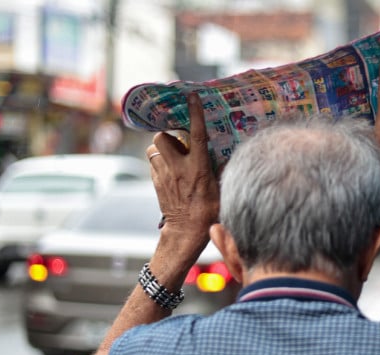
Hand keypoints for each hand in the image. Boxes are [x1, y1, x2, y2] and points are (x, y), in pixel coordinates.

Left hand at [146, 93, 219, 235]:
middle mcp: (178, 168)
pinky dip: (160, 162)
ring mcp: (164, 175)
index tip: (192, 96)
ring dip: (162, 148)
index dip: (195, 113)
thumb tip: (226, 155)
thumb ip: (221, 168)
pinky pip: (153, 163)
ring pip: (154, 149)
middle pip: (162, 137)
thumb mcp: (221, 189)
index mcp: (198, 167)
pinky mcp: (156, 183)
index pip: (196, 134)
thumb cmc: (208, 212)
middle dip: (167, 135)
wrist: (186, 233)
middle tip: (179, 142)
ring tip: (174, 156)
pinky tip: (170, 170)